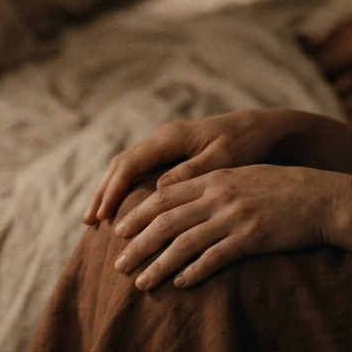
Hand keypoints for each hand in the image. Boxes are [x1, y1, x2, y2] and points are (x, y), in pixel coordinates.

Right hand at [83, 110, 310, 224]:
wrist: (262, 128)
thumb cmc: (246, 143)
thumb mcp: (223, 158)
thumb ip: (192, 172)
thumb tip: (160, 189)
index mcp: (171, 138)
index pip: (129, 164)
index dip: (113, 191)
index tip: (103, 216)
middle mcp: (163, 139)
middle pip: (121, 166)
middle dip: (103, 193)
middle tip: (89, 223)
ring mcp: (165, 146)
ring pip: (127, 169)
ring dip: (110, 192)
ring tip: (96, 220)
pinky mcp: (172, 155)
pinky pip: (139, 172)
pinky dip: (125, 190)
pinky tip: (122, 210)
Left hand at [111, 164, 346, 290]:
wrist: (323, 198)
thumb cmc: (283, 187)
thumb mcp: (243, 175)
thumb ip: (212, 184)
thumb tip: (177, 195)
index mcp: (214, 177)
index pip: (165, 196)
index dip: (138, 214)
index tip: (120, 231)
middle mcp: (219, 195)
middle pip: (166, 221)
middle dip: (138, 244)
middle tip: (118, 263)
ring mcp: (235, 216)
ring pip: (184, 243)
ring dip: (158, 265)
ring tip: (142, 282)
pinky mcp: (251, 238)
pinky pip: (214, 258)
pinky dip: (194, 272)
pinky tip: (180, 284)